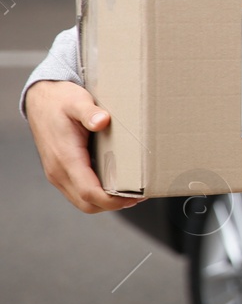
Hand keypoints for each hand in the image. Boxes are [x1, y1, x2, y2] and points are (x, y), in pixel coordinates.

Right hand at [24, 80, 142, 213]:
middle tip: (138, 196)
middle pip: (87, 204)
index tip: (135, 196)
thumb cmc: (60, 100)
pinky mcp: (60, 170)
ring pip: (82, 201)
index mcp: (65, 158)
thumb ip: (89, 112)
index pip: (89, 192)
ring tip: (130, 193)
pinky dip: (97, 194)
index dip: (113, 201)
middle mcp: (58, 170)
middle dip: (113, 205)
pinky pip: (78, 191)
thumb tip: (102, 121)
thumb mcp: (76, 101)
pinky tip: (114, 184)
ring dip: (105, 202)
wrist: (40, 98)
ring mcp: (57, 172)